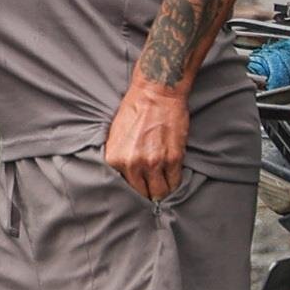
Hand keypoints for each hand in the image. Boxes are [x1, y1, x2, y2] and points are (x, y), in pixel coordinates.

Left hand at [104, 82, 189, 199]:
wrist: (155, 94)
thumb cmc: (133, 110)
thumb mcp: (115, 136)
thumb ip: (118, 158)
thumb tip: (122, 176)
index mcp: (115, 159)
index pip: (122, 188)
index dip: (131, 192)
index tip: (137, 193)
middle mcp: (133, 164)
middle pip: (142, 193)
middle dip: (147, 195)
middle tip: (151, 195)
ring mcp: (154, 162)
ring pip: (160, 192)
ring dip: (162, 192)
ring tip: (162, 190)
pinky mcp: (174, 158)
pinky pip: (175, 182)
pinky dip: (174, 184)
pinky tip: (172, 180)